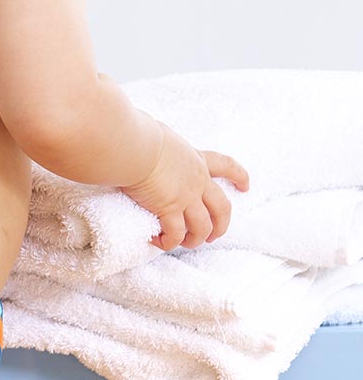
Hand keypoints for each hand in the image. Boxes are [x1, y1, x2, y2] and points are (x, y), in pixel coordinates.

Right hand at [118, 121, 250, 250]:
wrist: (133, 146)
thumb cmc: (140, 136)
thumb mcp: (161, 136)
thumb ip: (162, 145)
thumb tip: (147, 141)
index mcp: (195, 160)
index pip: (225, 166)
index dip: (238, 176)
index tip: (246, 186)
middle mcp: (196, 181)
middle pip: (221, 208)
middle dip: (221, 224)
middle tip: (214, 235)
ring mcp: (185, 197)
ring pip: (202, 227)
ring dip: (195, 239)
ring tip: (185, 244)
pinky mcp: (169, 209)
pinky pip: (175, 233)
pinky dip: (168, 241)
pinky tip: (158, 241)